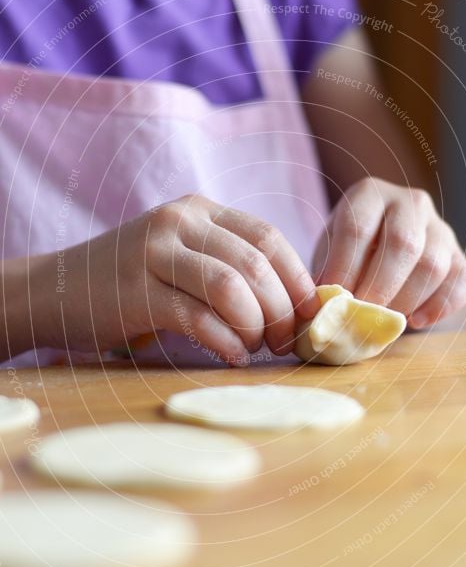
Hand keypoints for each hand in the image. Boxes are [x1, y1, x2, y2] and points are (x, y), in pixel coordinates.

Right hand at [35, 195, 319, 364]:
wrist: (55, 288)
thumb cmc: (132, 281)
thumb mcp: (183, 256)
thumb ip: (230, 266)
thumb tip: (295, 305)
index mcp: (200, 210)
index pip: (269, 238)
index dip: (298, 280)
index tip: (309, 316)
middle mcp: (179, 221)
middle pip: (256, 264)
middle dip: (281, 310)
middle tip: (284, 342)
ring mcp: (154, 253)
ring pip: (231, 286)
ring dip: (255, 325)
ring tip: (256, 347)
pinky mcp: (136, 291)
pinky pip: (198, 317)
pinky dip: (226, 341)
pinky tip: (233, 356)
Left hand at [314, 178, 465, 327]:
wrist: (385, 251)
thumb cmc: (349, 253)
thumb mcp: (330, 252)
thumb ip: (326, 272)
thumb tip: (324, 306)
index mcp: (369, 194)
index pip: (357, 229)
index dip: (344, 268)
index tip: (333, 298)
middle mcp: (410, 203)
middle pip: (401, 244)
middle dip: (378, 287)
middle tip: (360, 315)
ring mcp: (440, 228)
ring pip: (433, 265)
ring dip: (406, 300)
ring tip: (383, 319)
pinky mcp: (461, 256)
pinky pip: (462, 282)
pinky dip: (440, 306)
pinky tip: (417, 320)